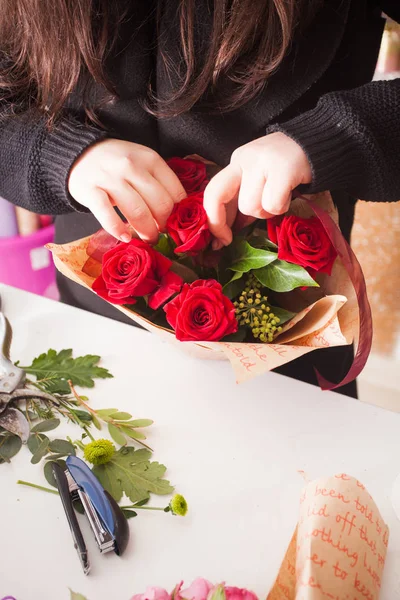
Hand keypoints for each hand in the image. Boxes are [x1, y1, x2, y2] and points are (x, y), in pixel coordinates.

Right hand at [68, 139, 185, 243]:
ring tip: (148, 239)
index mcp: (150, 159)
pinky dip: (118, 230)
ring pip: (138, 212)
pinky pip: (108, 216)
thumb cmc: (117, 164)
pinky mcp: (90, 191)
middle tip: (162, 234)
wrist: (78, 154)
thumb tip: (177, 214)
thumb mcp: (142, 164)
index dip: (178, 213)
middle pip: (160, 205)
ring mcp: (110, 178)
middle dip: (164, 225)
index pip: (175, 192)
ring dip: (147, 232)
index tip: (175, 224)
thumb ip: (158, 183)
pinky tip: (125, 238)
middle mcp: (131, 166)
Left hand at [203, 132, 311, 248]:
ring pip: (249, 206)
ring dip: (265, 212)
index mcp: (236, 162)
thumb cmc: (288, 169)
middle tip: (230, 239)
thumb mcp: (259, 181)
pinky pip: (272, 205)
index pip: (212, 192)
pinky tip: (289, 194)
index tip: (220, 240)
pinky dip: (282, 207)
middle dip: (220, 222)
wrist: (320, 144)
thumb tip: (228, 232)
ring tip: (279, 198)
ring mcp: (261, 161)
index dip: (212, 220)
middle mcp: (244, 159)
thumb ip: (243, 201)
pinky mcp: (282, 168)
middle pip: (217, 196)